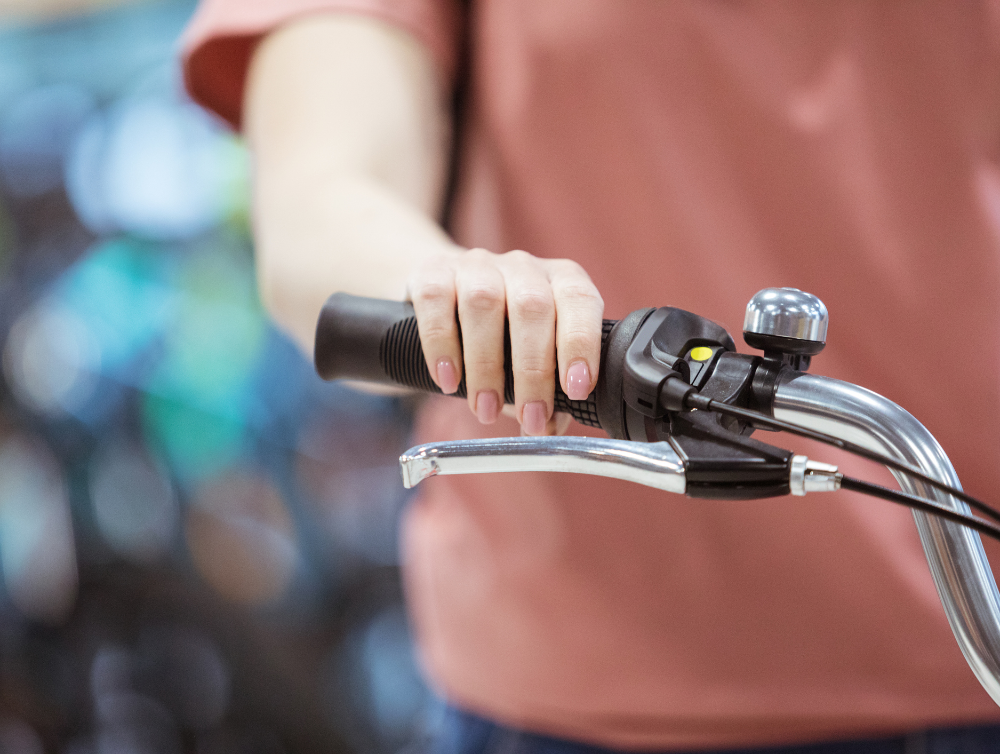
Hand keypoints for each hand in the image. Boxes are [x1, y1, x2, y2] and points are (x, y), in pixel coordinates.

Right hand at [408, 248, 603, 434]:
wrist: (441, 295)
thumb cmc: (500, 333)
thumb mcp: (529, 356)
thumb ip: (545, 390)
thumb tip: (549, 426)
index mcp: (560, 281)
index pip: (579, 300)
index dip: (580, 343)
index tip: (575, 390)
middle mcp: (522, 267)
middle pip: (532, 307)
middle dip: (532, 371)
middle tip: (529, 418)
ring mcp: (476, 265)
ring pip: (483, 304)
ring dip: (486, 365)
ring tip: (485, 409)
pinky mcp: (432, 271)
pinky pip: (436, 301)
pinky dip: (441, 345)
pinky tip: (447, 380)